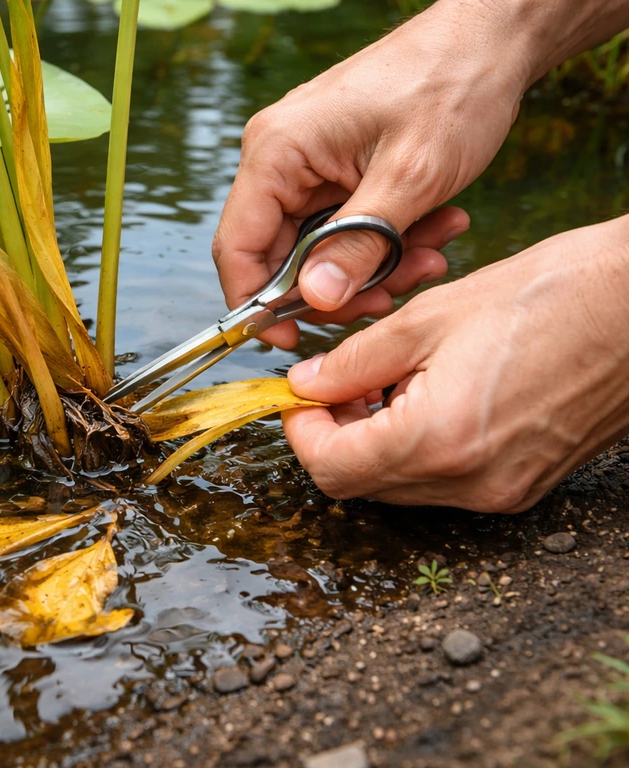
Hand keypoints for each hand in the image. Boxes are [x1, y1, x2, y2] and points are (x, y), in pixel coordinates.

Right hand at [212, 0, 533, 347]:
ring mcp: (306, 164)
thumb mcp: (410, 179)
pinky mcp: (333, 169)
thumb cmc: (451, 85)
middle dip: (338, 286)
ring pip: (319, 248)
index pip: (238, 246)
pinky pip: (343, 226)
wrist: (490, 40)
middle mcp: (280, 157)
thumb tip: (314, 300)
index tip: (293, 340)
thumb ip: (357, 245)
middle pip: (281, 256)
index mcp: (277, 152)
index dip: (257, 305)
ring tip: (430, 254)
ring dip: (373, 265)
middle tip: (390, 297)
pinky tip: (429, 232)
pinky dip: (382, 241)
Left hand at [282, 217, 628, 512]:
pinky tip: (427, 395)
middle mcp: (471, 482)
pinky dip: (416, 447)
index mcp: (440, 439)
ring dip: (374, 441)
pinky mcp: (522, 484)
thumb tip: (308, 384)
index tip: (298, 396)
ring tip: (386, 380)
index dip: (302, 432)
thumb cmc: (552, 295)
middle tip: (337, 383)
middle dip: (335, 435)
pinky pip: (443, 480)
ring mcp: (501, 490)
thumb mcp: (432, 316)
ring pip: (400, 485)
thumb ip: (356, 360)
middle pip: (363, 484)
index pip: (333, 469)